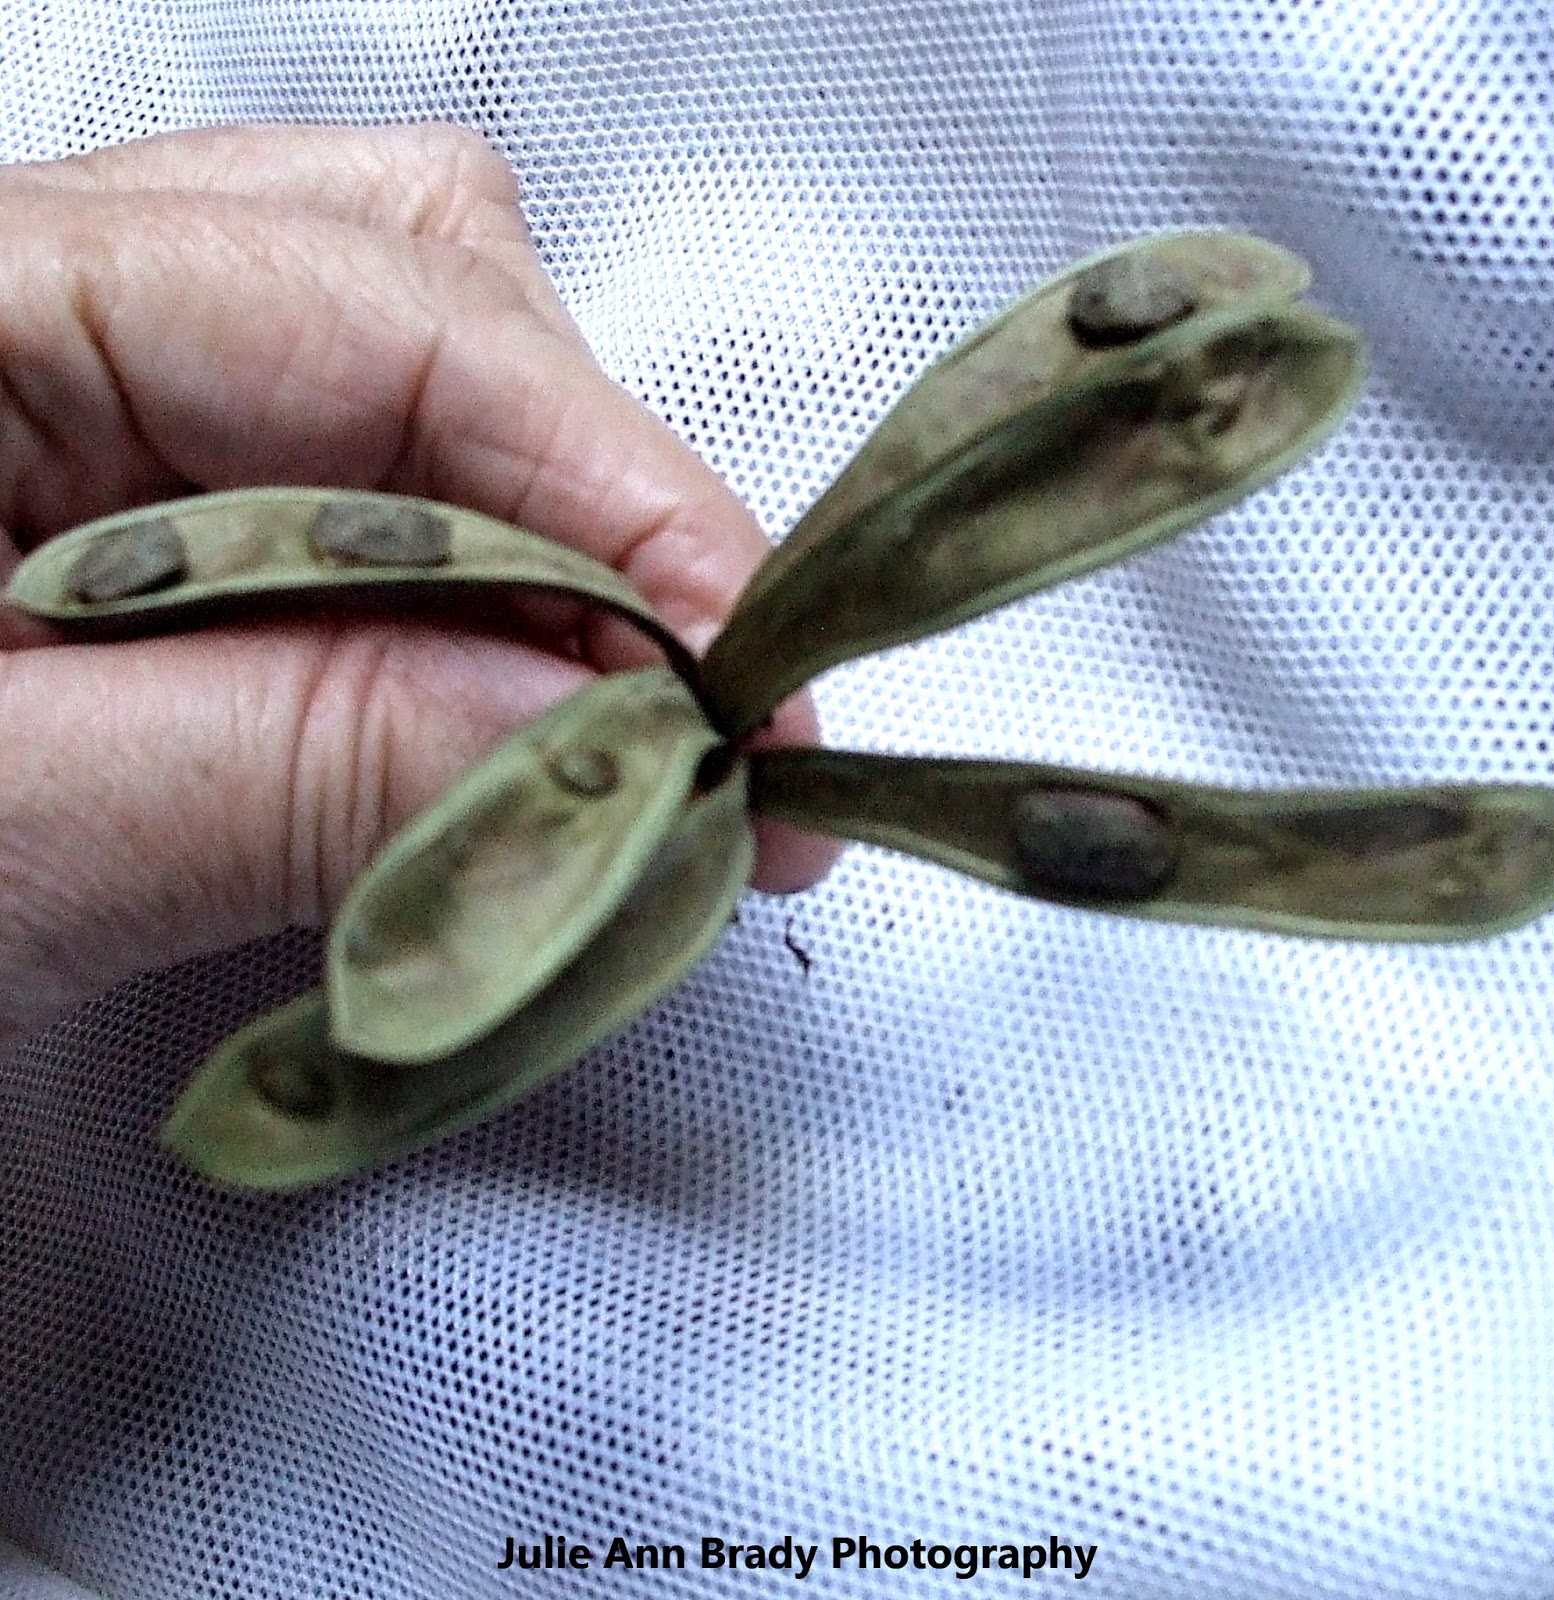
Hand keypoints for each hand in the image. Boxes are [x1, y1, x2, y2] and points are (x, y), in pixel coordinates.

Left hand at [0, 123, 835, 1046]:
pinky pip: (372, 507)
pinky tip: (496, 725)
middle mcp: (45, 293)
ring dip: (553, 569)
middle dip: (606, 520)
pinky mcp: (143, 507)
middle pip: (437, 298)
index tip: (750, 674)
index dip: (622, 496)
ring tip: (611, 732)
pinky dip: (475, 622)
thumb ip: (282, 767)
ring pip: (424, 395)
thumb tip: (591, 746)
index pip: (393, 312)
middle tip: (697, 728)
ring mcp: (105, 391)